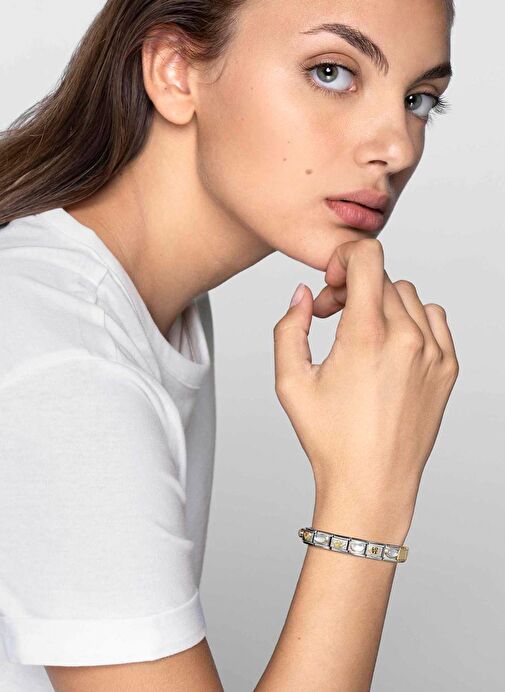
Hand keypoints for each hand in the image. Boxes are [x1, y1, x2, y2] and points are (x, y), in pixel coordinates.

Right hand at [273, 238, 458, 512]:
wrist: (372, 483)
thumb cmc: (331, 439)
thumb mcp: (290, 381)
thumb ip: (289, 327)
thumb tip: (305, 295)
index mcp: (366, 335)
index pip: (368, 257)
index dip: (343, 259)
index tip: (332, 284)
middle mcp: (406, 338)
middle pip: (382, 278)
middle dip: (354, 289)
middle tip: (335, 320)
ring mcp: (433, 353)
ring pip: (408, 295)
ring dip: (382, 304)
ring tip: (363, 336)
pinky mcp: (447, 368)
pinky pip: (434, 319)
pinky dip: (411, 320)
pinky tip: (390, 347)